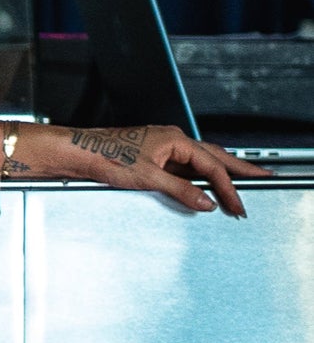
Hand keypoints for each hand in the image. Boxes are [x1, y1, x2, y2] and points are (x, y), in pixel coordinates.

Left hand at [52, 122, 259, 218]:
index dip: (228, 186)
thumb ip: (179, 191)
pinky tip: (204, 186)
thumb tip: (205, 202)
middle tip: (263, 177)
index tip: (238, 204)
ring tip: (242, 181)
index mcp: (175, 139)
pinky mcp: (153, 158)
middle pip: (214, 156)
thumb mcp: (147, 178)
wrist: (78, 153)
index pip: (211, 165)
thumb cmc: (105, 156)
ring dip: (221, 173)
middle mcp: (172, 140)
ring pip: (201, 161)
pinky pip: (185, 168)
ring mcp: (163, 149)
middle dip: (239, 169)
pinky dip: (200, 178)